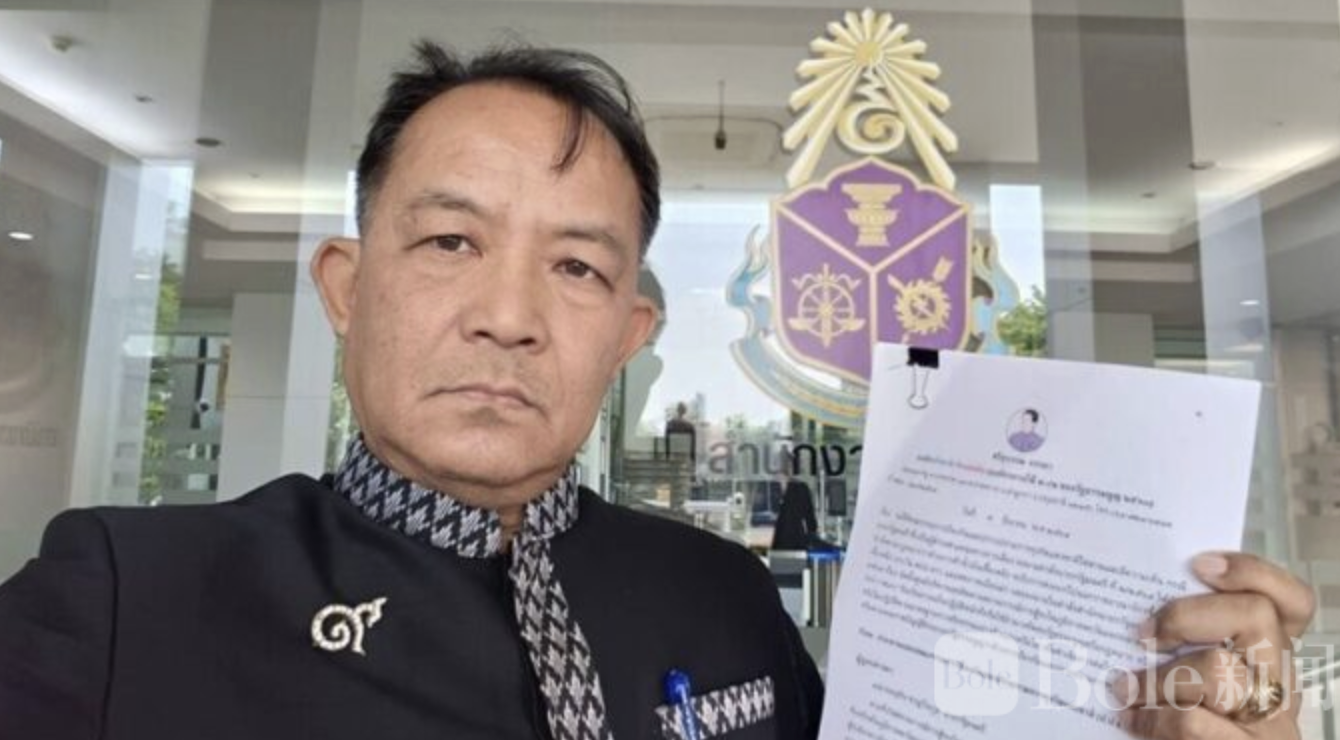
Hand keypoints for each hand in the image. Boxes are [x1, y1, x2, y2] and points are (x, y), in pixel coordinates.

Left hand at [1119, 552, 1315, 738]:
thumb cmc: (1185, 730)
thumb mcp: (1193, 682)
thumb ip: (1185, 647)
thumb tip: (1135, 615)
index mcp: (1270, 659)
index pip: (1291, 603)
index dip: (1253, 572)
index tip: (1199, 562)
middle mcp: (1282, 687)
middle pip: (1256, 617)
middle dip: (1187, 615)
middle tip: (1141, 632)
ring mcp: (1272, 724)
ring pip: (1220, 669)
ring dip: (1158, 677)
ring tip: (1124, 689)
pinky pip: (1195, 722)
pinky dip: (1154, 719)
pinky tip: (1132, 722)